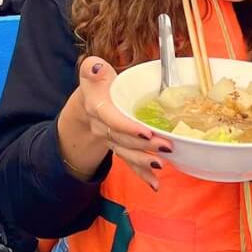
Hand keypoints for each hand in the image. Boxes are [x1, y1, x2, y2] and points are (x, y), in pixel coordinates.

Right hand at [76, 57, 172, 190]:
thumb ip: (92, 68)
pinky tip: (155, 184)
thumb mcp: (91, 70)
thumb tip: (95, 67)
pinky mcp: (119, 148)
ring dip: (143, 161)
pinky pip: (129, 163)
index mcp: (97, 106)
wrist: (86, 104)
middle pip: (122, 138)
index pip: (111, 118)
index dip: (127, 126)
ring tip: (162, 164)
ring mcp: (109, 140)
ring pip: (126, 153)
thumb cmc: (97, 84)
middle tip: (166, 146)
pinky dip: (142, 174)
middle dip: (144, 145)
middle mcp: (101, 127)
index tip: (146, 132)